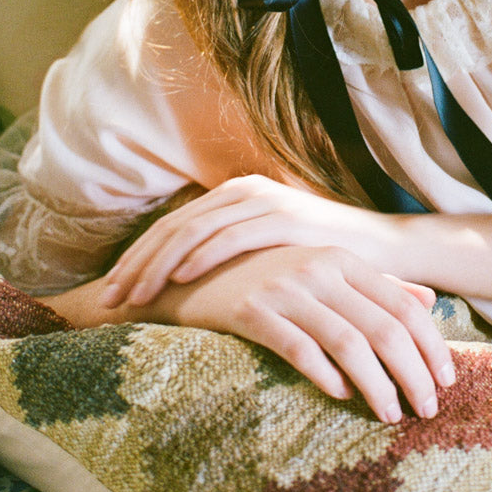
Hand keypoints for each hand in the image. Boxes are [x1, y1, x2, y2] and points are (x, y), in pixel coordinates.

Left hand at [103, 175, 401, 306]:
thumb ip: (232, 251)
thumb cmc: (320, 258)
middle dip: (137, 264)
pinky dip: (199, 257)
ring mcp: (265, 202)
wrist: (381, 249)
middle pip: (173, 226)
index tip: (111, 291)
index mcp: (236, 194)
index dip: (137, 257)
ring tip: (135, 298)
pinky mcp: (285, 219)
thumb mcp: (269, 250)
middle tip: (110, 300)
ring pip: (193, 231)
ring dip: (158, 266)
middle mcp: (245, 191)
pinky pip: (231, 237)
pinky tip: (177, 279)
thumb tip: (184, 279)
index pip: (172, 224)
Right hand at [135, 244, 454, 422]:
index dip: (430, 344)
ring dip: (377, 385)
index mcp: (341, 258)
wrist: (191, 273)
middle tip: (426, 410)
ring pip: (348, 342)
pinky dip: (325, 377)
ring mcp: (285, 287)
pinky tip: (340, 396)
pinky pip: (299, 349)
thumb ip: (376, 284)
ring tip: (390, 415)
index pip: (403, 303)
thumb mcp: (325, 271)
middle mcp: (318, 267)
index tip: (447, 380)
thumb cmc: (269, 276)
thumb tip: (429, 301)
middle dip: (413, 372)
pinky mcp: (251, 309)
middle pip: (383, 326)